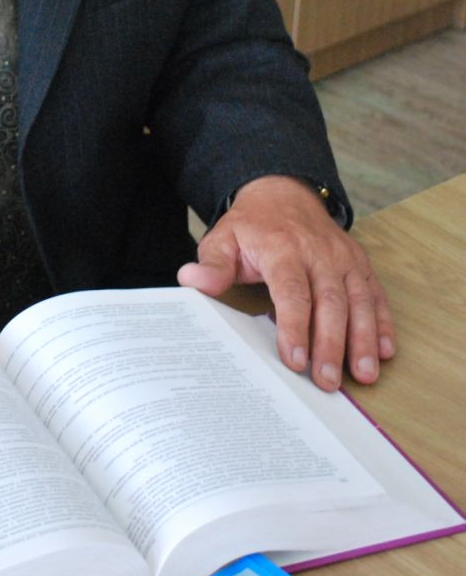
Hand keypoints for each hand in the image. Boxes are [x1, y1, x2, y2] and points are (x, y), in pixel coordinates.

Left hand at [176, 175, 394, 390]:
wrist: (283, 193)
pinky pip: (375, 294)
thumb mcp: (223, 238)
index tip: (294, 360)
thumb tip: (191, 280)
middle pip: (330, 302)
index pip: (292, 291)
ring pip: (359, 301)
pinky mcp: (359, 264)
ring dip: (364, 339)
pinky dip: (383, 323)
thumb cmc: (252, 226)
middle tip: (327, 382)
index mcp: (283, 248)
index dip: (295, 327)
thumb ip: (211, 264)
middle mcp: (319, 253)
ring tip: (364, 375)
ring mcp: (343, 258)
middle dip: (331, 344)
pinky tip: (385, 352)